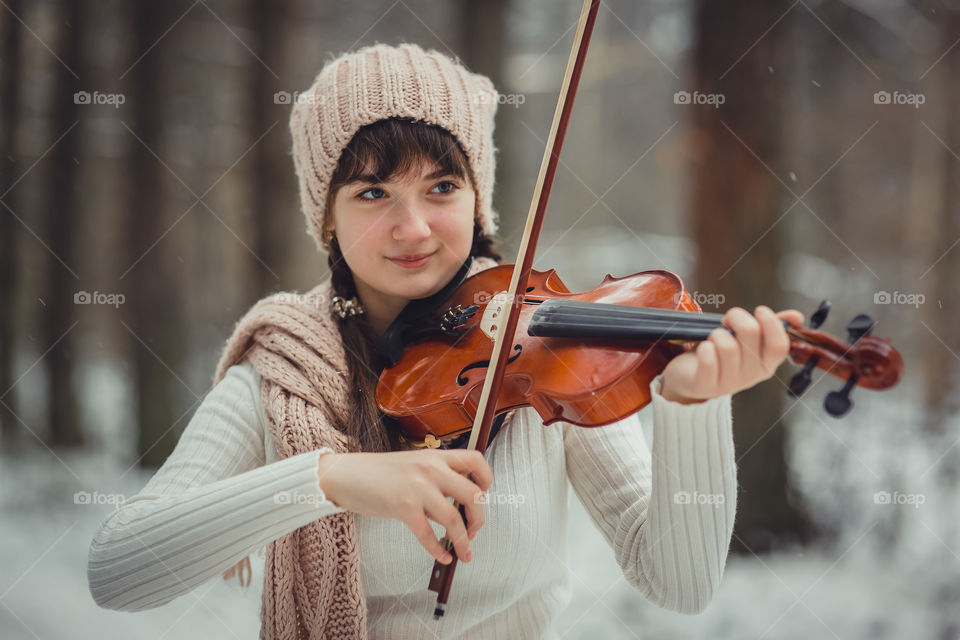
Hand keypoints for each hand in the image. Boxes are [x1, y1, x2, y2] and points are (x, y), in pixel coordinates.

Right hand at [316, 449, 492, 564]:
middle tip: (474, 531)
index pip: (475, 460)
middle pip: (473, 494)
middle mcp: (431, 469)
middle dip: (479, 519)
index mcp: (435, 456)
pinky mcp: (403, 506)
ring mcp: (418, 487)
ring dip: (463, 541)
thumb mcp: (412, 465)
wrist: (345, 474)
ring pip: (454, 518)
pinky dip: (437, 550)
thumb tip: (455, 507)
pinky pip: (428, 534)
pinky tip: (442, 557)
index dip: (486, 479)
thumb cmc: (376, 472)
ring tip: (464, 553)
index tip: (485, 494)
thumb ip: (435, 481)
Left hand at [660, 305, 803, 403]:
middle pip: (751, 333)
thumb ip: (772, 327)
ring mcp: (729, 383)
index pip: (780, 345)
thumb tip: (796, 317)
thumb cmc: (724, 354)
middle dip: (736, 317)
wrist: (694, 377)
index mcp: (767, 364)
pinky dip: (704, 347)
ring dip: (717, 334)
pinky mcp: (706, 385)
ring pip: (727, 345)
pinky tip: (704, 350)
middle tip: (728, 321)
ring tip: (714, 340)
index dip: (771, 323)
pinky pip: (708, 357)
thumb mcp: (749, 342)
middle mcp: (752, 376)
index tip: (759, 311)